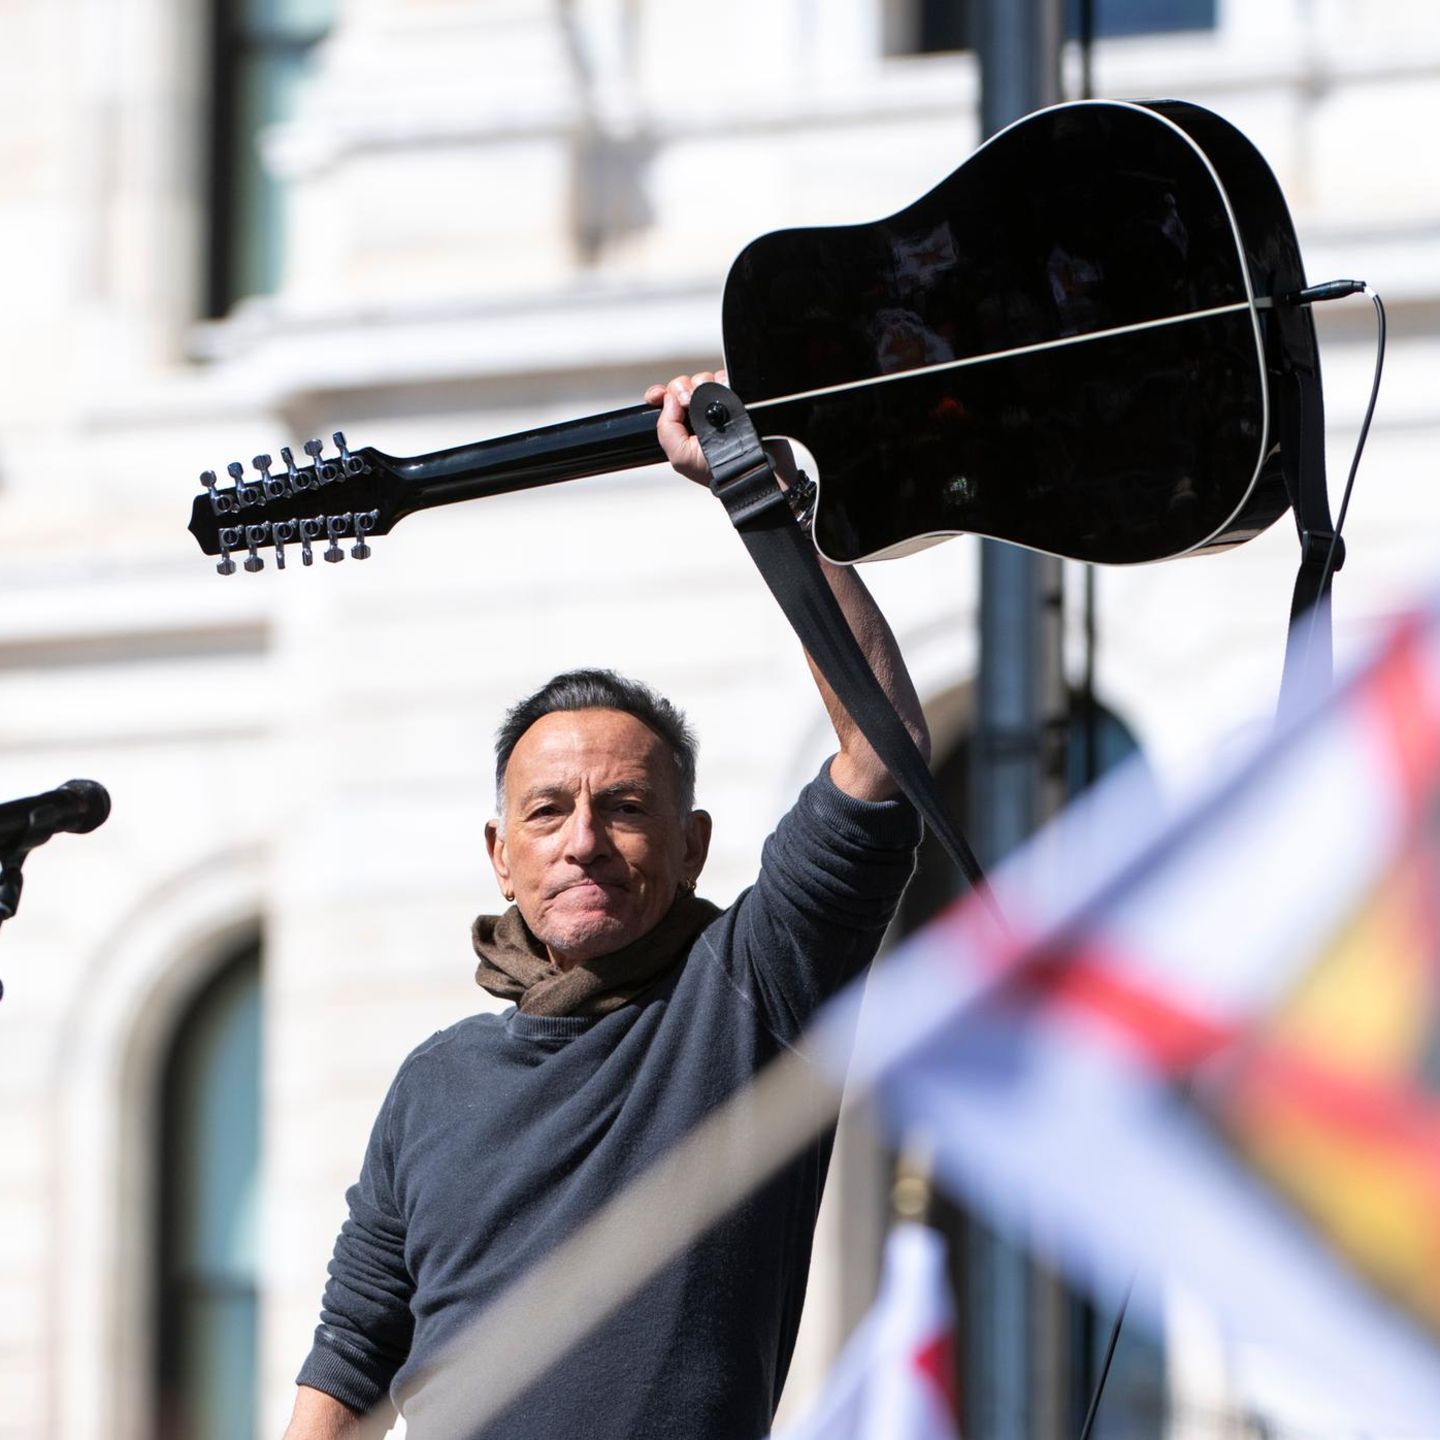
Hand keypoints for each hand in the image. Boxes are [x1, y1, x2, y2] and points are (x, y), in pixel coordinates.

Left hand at [644, 371, 796, 487]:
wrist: (751, 466)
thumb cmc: (721, 470)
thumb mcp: (681, 457)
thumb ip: (666, 428)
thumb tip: (669, 399)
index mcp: (683, 425)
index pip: (666, 400)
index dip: (659, 394)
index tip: (658, 396)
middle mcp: (699, 413)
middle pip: (683, 385)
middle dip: (681, 390)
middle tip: (687, 404)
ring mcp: (718, 403)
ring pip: (702, 379)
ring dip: (702, 385)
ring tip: (708, 405)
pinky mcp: (735, 395)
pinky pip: (723, 376)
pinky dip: (721, 381)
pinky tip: (724, 394)